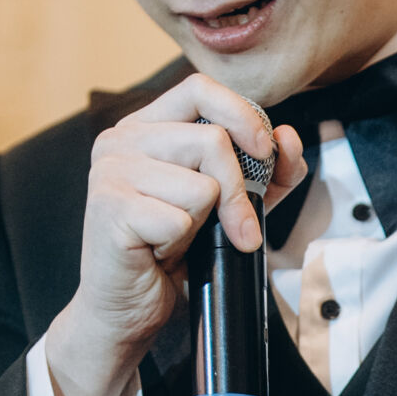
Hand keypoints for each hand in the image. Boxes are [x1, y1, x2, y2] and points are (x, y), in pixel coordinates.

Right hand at [45, 74, 306, 395]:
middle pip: (211, 140)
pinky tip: (160, 251)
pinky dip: (183, 244)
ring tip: (179, 237)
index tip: (267, 150)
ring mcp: (109, 171)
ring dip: (206, 222)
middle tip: (237, 228)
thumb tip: (287, 140)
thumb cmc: (175, 250)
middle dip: (240, 192)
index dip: (242, 114)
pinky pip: (180, 219)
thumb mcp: (231, 202)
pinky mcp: (109, 208)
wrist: (127, 306)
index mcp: (145, 125)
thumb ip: (266, 169)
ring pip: (201, 184)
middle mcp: (120, 139)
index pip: (200, 88)